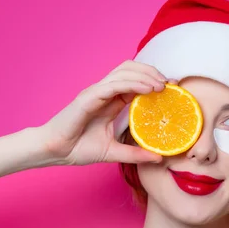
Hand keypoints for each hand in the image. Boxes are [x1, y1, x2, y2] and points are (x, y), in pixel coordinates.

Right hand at [37, 60, 166, 165]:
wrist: (55, 151)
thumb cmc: (78, 148)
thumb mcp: (114, 152)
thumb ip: (135, 153)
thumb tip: (158, 158)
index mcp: (111, 100)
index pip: (135, 81)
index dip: (154, 80)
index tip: (173, 89)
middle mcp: (105, 92)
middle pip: (132, 70)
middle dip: (153, 72)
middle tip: (172, 84)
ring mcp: (97, 92)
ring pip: (125, 72)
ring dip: (146, 75)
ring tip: (163, 85)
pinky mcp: (89, 96)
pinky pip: (115, 84)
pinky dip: (133, 83)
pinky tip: (148, 89)